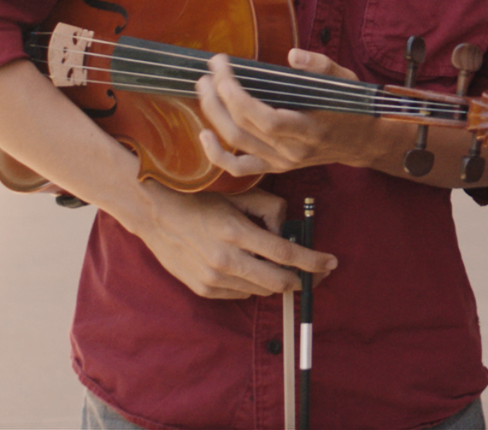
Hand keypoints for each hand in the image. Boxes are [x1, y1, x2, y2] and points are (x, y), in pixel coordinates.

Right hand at [132, 183, 337, 298]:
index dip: (313, 261)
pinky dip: (253, 283)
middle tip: (316, 273)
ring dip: (276, 280)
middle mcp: (225, 260)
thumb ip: (272, 209)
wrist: (156, 215)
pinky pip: (241, 293)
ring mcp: (212, 279)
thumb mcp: (240, 194)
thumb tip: (288, 231)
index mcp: (236, 232)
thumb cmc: (202, 200)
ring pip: (261, 290)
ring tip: (279, 265)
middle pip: (278, 281)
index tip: (331, 263)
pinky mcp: (203, 289)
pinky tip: (250, 267)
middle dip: (303, 280)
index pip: (285, 254)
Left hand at [196, 49, 372, 175]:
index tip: (224, 70)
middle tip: (209, 72)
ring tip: (203, 88)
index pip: (266, 119)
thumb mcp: (345, 81)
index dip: (237, 97)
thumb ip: (321, 66)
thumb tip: (292, 55)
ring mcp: (282, 162)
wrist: (361, 142)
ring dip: (213, 115)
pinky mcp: (275, 167)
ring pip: (236, 144)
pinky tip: (204, 134)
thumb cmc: (352, 107)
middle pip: (243, 128)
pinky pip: (239, 168)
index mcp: (311, 129)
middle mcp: (293, 150)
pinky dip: (216, 155)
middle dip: (219, 97)